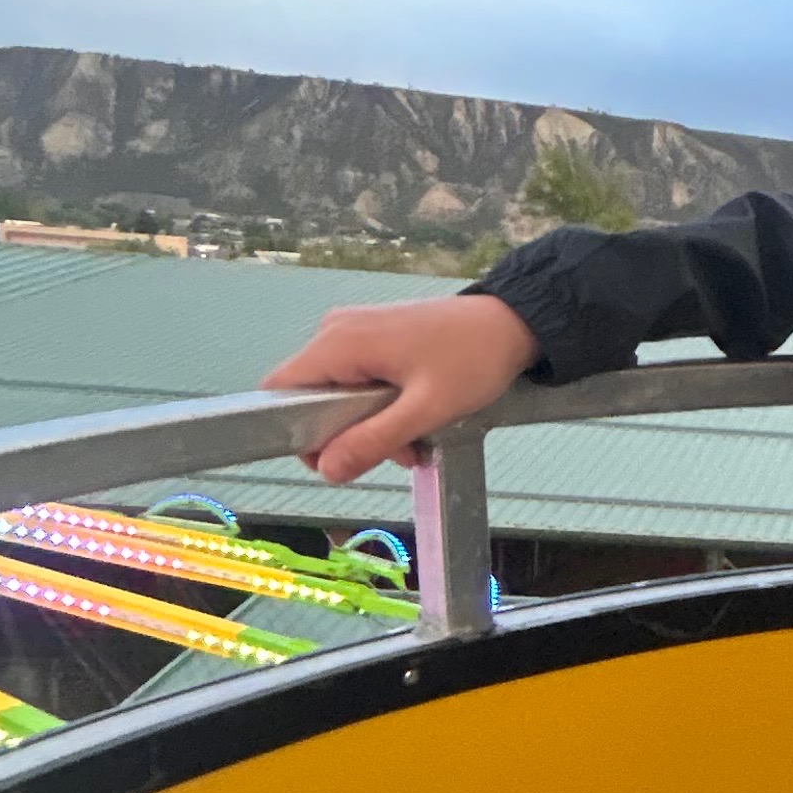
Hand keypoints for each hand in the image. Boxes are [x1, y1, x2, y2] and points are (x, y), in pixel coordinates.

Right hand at [258, 292, 540, 483]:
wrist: (512, 321)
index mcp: (338, 342)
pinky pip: (359, 382)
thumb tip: (325, 470)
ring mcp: (355, 331)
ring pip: (339, 397)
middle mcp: (336, 331)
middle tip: (397, 453)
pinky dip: (383, 410)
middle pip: (312, 399)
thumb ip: (373, 441)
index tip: (338, 457)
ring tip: (417, 441)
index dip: (298, 432)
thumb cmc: (473, 360)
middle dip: (349, 437)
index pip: (280, 391)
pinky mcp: (374, 336)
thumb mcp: (425, 411)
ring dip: (373, 429)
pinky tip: (417, 419)